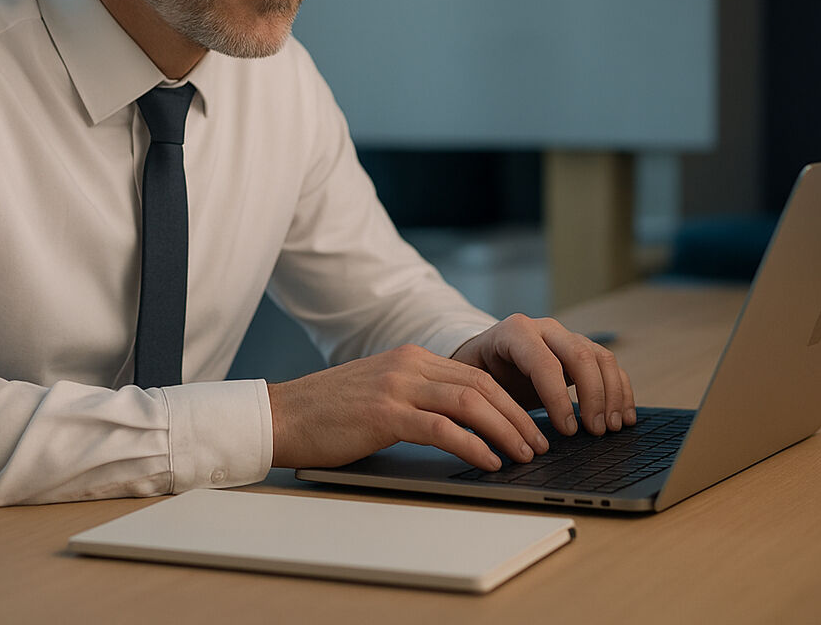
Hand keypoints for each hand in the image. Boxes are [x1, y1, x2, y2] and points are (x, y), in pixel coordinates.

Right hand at [267, 345, 551, 471]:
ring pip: (470, 403)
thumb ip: (415, 397)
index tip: (530, 425)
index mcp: (409, 358)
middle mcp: (408, 365)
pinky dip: (473, 445)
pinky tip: (489, 461)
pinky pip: (442, 428)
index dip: (510, 400)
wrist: (280, 416)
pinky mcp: (384, 413)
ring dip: (505, 431)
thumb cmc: (326, 414)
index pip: (475, 373)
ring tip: (525, 455)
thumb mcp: (378, 393)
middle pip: (482, 384)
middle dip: (517, 416)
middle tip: (539, 444)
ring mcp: (396, 386)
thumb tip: (459, 424)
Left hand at [451, 314, 635, 436]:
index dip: (559, 399)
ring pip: (601, 358)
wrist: (485, 354)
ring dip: (612, 394)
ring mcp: (567, 337)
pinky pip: (610, 365)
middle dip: (593, 395)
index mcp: (516, 333)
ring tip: (612, 428)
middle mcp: (546, 329)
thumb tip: (509, 440)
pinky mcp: (583, 350)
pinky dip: (622, 390)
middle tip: (597, 431)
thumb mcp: (477, 385)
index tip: (568, 431)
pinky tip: (624, 417)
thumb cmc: (480, 374)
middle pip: (581, 355)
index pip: (544, 363)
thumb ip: (491, 404)